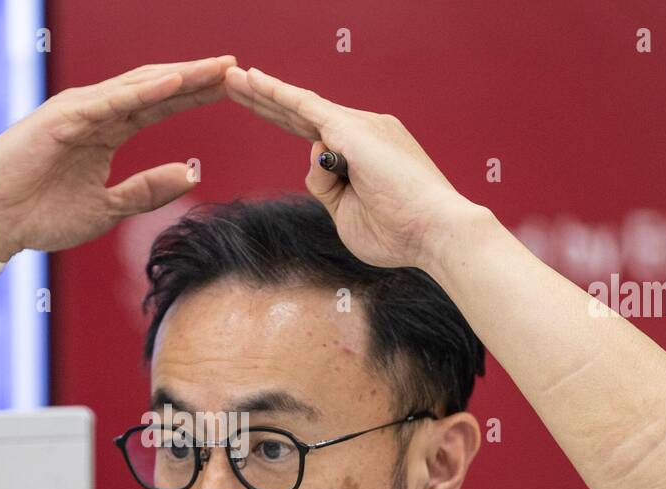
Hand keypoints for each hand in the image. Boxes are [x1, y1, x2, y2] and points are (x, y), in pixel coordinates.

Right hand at [0, 56, 236, 261]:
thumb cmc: (41, 215)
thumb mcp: (108, 208)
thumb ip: (148, 190)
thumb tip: (191, 173)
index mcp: (106, 132)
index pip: (159, 106)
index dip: (194, 96)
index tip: (232, 88)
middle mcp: (95, 113)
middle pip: (155, 88)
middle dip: (195, 78)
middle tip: (236, 68)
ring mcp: (78, 112)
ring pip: (137, 87)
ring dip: (177, 77)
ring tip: (215, 69)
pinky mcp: (62, 119)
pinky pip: (110, 102)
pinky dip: (142, 92)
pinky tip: (173, 84)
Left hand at [224, 65, 490, 270]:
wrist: (434, 232)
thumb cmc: (398, 234)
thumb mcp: (346, 215)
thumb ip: (325, 188)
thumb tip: (314, 161)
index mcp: (363, 153)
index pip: (313, 133)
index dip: (282, 120)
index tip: (256, 109)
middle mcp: (363, 131)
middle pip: (301, 114)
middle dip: (265, 99)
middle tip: (234, 82)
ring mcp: (359, 126)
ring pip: (299, 108)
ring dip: (262, 93)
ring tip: (231, 78)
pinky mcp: (351, 129)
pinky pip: (305, 105)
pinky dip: (278, 93)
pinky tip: (253, 80)